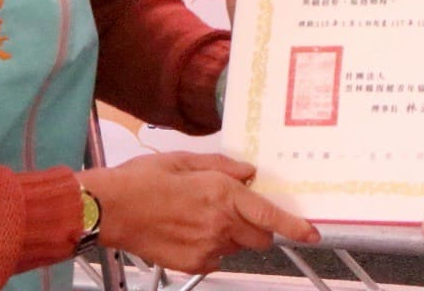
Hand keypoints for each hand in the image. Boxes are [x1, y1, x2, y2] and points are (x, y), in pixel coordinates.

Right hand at [80, 152, 318, 272]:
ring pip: (236, 247)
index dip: (296, 227)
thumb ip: (223, 167)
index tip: (312, 234)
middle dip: (256, 227)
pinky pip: (215, 257)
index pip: (270, 217)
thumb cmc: (142, 180)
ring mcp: (207, 248)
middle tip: (233, 210)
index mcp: (222, 195)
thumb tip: (248, 173)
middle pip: (259, 238)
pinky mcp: (192, 264)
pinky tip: (187, 230)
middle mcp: (220, 224)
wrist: (111, 209)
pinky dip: (211, 246)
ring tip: (199, 216)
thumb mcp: (185, 160)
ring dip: (231, 234)